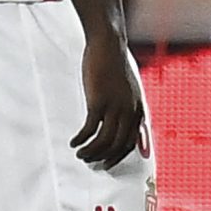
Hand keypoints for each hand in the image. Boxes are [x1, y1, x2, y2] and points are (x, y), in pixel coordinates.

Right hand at [75, 34, 145, 168]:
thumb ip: (125, 106)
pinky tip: (74, 142)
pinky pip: (90, 130)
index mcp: (137, 109)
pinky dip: (82, 139)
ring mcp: (115, 107)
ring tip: (80, 154)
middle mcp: (128, 111)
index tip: (106, 163)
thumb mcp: (127, 89)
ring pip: (103, 141)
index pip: (130, 142)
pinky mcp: (99, 102)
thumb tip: (118, 121)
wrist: (108, 47)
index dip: (117, 156)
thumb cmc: (115, 66)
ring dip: (90, 152)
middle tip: (89, 161)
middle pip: (117, 145)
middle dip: (102, 157)